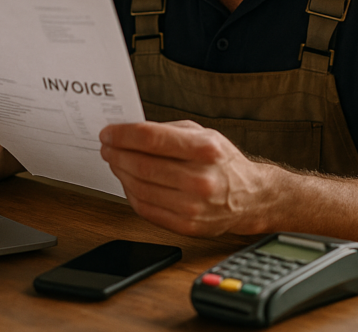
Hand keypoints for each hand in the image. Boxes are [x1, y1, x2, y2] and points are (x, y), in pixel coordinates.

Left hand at [99, 120, 270, 236]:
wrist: (250, 198)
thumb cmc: (223, 163)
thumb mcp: (203, 134)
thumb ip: (167, 131)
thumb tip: (129, 131)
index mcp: (206, 149)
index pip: (151, 139)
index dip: (122, 135)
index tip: (108, 133)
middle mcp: (201, 179)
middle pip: (142, 164)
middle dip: (116, 154)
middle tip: (106, 147)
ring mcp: (193, 206)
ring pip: (139, 187)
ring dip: (120, 173)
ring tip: (116, 162)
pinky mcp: (186, 225)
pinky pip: (145, 208)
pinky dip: (130, 194)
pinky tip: (129, 182)